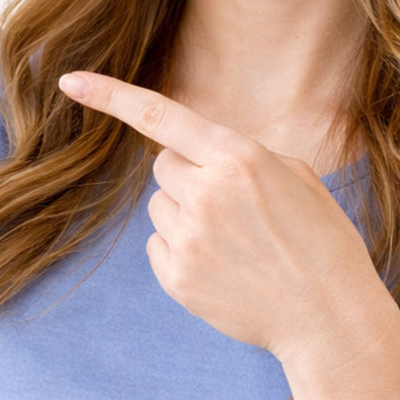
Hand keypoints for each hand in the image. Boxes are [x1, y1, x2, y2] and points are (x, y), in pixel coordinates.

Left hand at [58, 70, 390, 368]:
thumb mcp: (294, 176)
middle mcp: (206, 192)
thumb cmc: (320, 240)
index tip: (69, 80)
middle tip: (234, 206)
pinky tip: (223, 267)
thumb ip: (238, 155)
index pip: (161, 116)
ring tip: (236, 242)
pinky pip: (158, 245)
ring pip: (160, 206)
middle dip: (189, 176)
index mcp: (238, 157)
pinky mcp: (177, 277)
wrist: (331, 318)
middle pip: (164, 165)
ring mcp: (188, 238)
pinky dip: (181, 251)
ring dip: (186, 214)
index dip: (110, 95)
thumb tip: (196, 154)